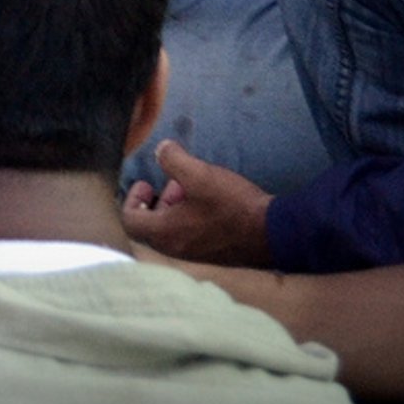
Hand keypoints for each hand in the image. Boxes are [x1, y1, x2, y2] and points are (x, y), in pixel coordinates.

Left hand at [121, 141, 273, 265]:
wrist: (274, 234)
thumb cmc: (231, 206)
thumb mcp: (198, 174)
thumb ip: (172, 159)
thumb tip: (160, 150)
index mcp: (165, 234)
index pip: (130, 221)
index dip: (132, 199)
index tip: (146, 182)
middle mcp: (176, 249)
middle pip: (150, 227)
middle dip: (156, 201)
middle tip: (169, 182)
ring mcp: (195, 254)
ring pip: (171, 231)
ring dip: (174, 207)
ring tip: (189, 186)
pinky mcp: (213, 253)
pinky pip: (189, 235)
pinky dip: (189, 216)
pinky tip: (207, 199)